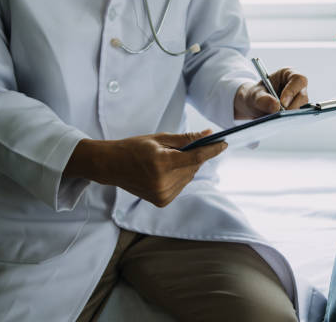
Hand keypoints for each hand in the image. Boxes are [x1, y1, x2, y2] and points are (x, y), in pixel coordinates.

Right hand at [65, 130, 226, 206]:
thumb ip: (185, 139)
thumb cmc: (133, 148)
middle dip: (196, 157)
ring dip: (187, 168)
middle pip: (193, 168)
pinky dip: (179, 177)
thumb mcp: (159, 139)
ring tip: (169, 160)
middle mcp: (162, 182)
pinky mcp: (161, 201)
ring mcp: (162, 195)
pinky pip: (181, 186)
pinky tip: (165, 171)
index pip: (195, 158)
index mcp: (161, 163)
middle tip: (187, 147)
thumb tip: (208, 134)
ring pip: (188, 178)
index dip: (212, 150)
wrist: (111, 166)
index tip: (224, 144)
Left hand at [234, 68, 307, 119]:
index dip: (292, 91)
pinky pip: (297, 117)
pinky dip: (288, 120)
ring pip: (301, 108)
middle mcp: (297, 86)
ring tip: (274, 116)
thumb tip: (276, 106)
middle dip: (291, 107)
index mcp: (288, 74)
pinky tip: (278, 121)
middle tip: (278, 114)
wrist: (254, 105)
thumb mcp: (255, 95)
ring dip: (289, 115)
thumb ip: (263, 99)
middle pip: (303, 96)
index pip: (298, 80)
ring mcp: (299, 99)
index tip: (282, 103)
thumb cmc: (255, 95)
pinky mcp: (297, 110)